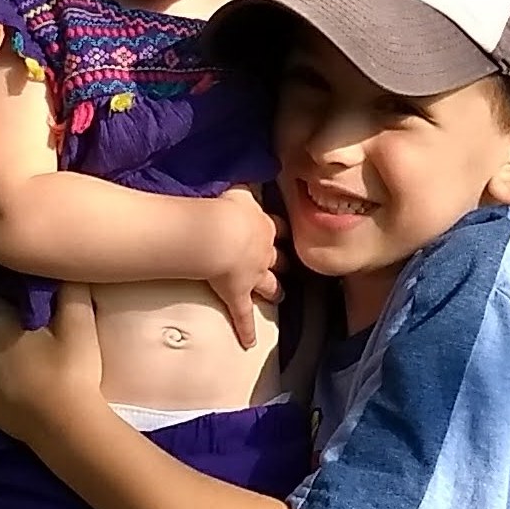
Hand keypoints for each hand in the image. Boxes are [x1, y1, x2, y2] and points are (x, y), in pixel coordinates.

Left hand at [0, 284, 105, 443]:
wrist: (64, 426)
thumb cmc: (73, 372)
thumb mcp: (81, 325)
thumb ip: (70, 291)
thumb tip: (64, 271)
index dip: (13, 309)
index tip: (31, 319)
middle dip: (4, 333)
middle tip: (34, 347)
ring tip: (24, 371)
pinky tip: (10, 389)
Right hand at [201, 183, 283, 347]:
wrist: (219, 234)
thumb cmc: (225, 208)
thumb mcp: (238, 190)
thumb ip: (243, 184)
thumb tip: (247, 167)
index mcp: (263, 226)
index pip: (276, 228)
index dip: (278, 232)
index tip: (281, 233)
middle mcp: (264, 252)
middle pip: (279, 259)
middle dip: (285, 264)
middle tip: (290, 268)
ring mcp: (254, 276)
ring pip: (269, 284)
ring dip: (275, 290)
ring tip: (280, 296)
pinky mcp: (238, 296)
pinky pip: (243, 315)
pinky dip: (246, 329)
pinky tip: (248, 341)